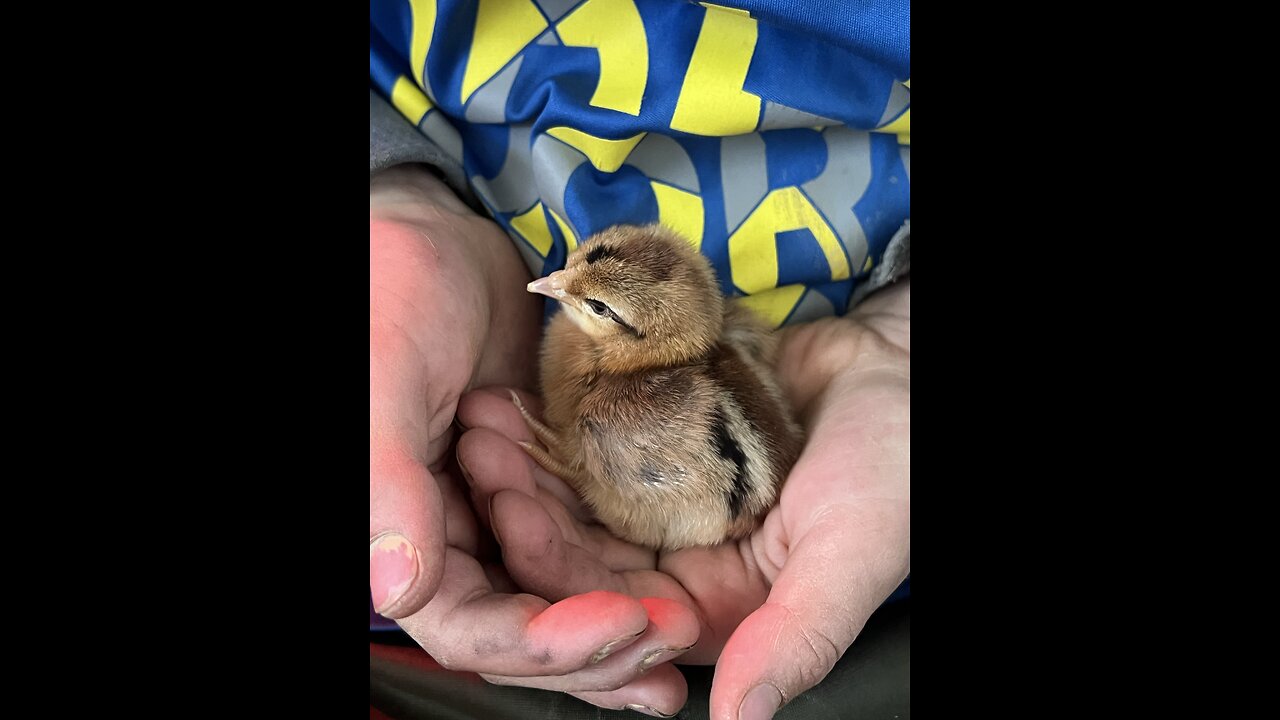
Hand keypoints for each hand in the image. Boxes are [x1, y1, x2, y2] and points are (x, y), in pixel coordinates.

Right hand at [370, 165, 698, 714]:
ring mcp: (500, 513)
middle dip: (598, 645)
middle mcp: (448, 537)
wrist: (441, 234)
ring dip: (623, 620)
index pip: (466, 622)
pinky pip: (589, 540)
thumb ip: (388, 481)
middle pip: (524, 626)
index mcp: (397, 529)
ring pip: (564, 594)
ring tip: (684, 634)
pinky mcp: (547, 483)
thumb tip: (400, 590)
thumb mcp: (387, 375)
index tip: (617, 622)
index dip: (539, 641)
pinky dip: (628, 567)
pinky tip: (676, 585)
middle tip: (671, 640)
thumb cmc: (392, 286)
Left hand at [456, 280, 909, 718]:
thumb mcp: (850, 552)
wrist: (903, 367)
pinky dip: (559, 412)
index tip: (514, 513)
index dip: (557, 565)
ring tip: (486, 412)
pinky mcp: (658, 438)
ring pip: (576, 489)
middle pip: (578, 546)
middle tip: (480, 451)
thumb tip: (740, 718)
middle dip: (525, 504)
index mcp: (710, 607)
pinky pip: (596, 431)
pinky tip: (521, 384)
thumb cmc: (894, 464)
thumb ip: (796, 635)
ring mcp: (663, 496)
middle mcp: (677, 558)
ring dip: (530, 457)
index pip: (611, 603)